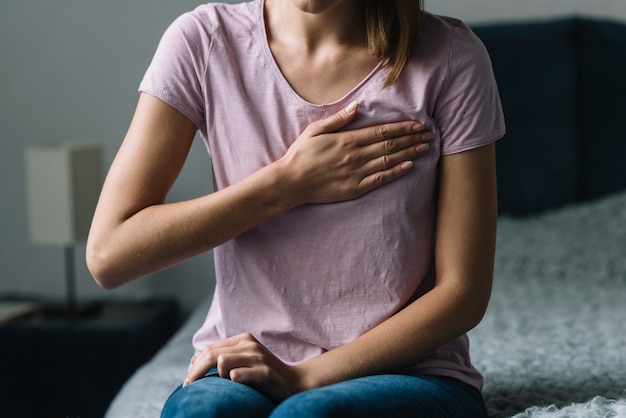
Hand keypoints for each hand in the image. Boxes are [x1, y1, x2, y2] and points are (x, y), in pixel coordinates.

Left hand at [184, 333, 305, 401]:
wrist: (295, 383)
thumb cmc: (265, 374)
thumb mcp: (244, 361)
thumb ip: (223, 357)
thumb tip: (193, 360)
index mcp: (244, 339)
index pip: (210, 349)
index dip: (195, 364)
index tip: (188, 379)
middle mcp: (250, 344)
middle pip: (212, 355)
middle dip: (195, 372)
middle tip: (188, 386)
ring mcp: (258, 357)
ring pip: (221, 363)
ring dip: (217, 377)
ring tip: (224, 386)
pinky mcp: (264, 372)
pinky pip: (236, 375)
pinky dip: (232, 382)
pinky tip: (237, 388)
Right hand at [277, 101, 431, 205]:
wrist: (291, 182)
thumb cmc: (301, 154)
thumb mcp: (316, 130)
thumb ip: (339, 119)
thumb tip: (357, 106)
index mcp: (348, 140)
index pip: (382, 131)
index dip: (403, 127)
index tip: (418, 124)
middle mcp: (356, 156)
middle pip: (390, 145)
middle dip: (412, 139)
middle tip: (430, 135)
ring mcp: (357, 173)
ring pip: (389, 161)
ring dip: (409, 154)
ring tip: (424, 148)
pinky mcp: (355, 188)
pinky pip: (380, 180)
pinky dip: (396, 172)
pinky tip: (408, 167)